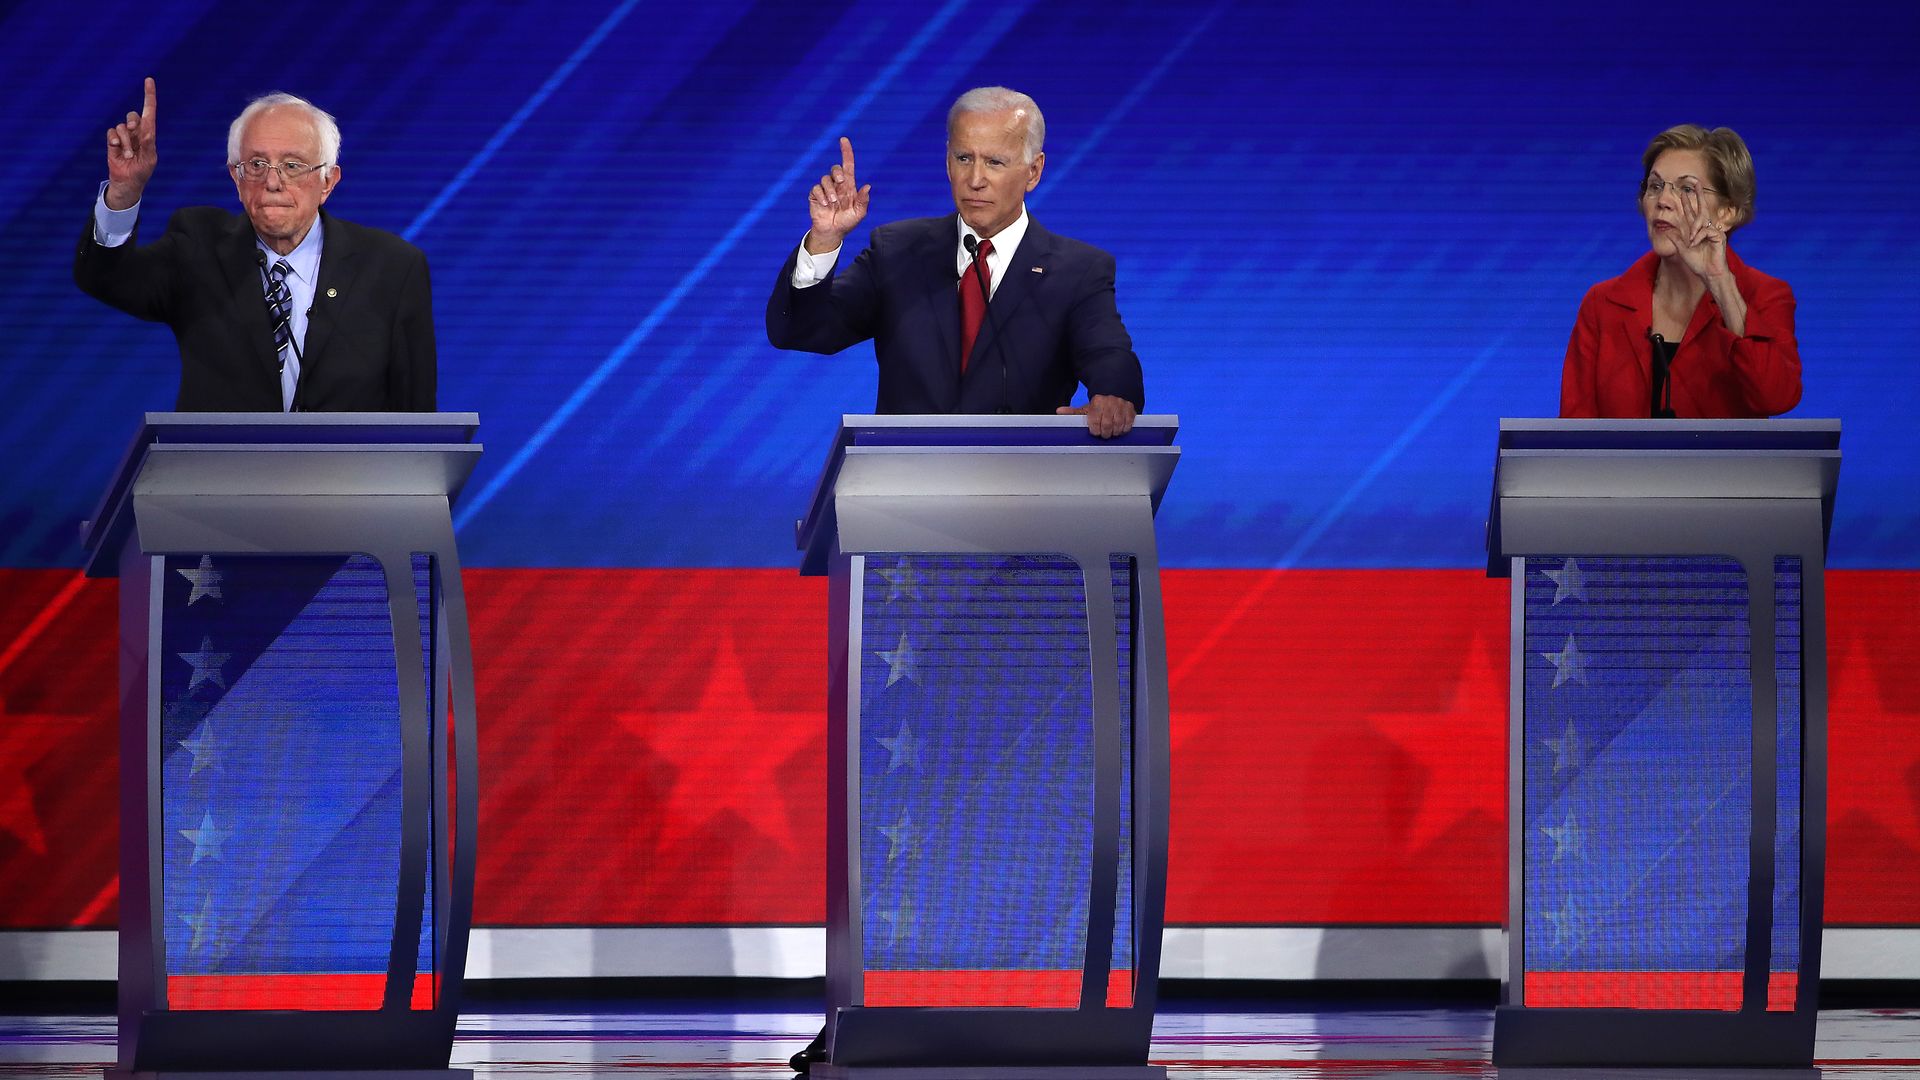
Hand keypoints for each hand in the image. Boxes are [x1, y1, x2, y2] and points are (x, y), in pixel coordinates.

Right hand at [105, 77, 157, 209]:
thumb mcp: (149, 158)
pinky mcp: (113, 141)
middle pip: (133, 116)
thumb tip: (145, 131)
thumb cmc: (142, 171)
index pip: (150, 111)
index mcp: (149, 134)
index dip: (149, 96)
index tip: (149, 80)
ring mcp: (124, 136)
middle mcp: (136, 132)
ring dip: (126, 141)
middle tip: (135, 130)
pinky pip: (112, 132)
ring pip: (122, 127)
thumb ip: (147, 144)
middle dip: (133, 122)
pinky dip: (115, 139)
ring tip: (128, 154)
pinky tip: (117, 148)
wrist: (128, 182)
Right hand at [805, 137, 868, 253]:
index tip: (844, 140)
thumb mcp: (859, 214)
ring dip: (829, 190)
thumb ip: (863, 201)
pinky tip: (824, 204)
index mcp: (849, 186)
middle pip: (835, 168)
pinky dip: (820, 195)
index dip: (846, 152)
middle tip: (841, 182)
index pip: (848, 165)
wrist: (832, 233)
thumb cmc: (847, 223)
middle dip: (837, 172)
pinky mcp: (815, 195)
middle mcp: (837, 185)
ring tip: (833, 202)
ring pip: (825, 179)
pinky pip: (815, 189)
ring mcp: (825, 190)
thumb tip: (868, 186)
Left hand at [1059, 394, 1136, 438]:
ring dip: (1114, 432)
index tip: (1095, 431)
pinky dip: (1124, 429)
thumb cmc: (1099, 406)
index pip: (1095, 420)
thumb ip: (1073, 412)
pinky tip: (1119, 429)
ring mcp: (1122, 405)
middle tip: (1103, 434)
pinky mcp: (1131, 410)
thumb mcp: (1086, 408)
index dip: (1095, 429)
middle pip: (1107, 425)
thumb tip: (1059, 411)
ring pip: (1118, 425)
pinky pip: (1128, 424)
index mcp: (1097, 401)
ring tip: (1111, 432)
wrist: (1116, 394)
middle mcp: (1110, 402)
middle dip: (1105, 433)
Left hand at [1674, 181, 1729, 283]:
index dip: (1687, 203)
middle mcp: (1705, 228)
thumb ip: (1676, 239)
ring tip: (1691, 243)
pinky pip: (1706, 231)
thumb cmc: (1697, 263)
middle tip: (1695, 181)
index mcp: (1696, 230)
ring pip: (1701, 222)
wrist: (1707, 273)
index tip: (1681, 193)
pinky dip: (1699, 237)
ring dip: (1693, 232)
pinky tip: (1696, 244)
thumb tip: (1667, 228)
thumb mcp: (1682, 249)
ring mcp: (1713, 231)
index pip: (1691, 214)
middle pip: (1701, 208)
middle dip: (1698, 194)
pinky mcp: (1719, 235)